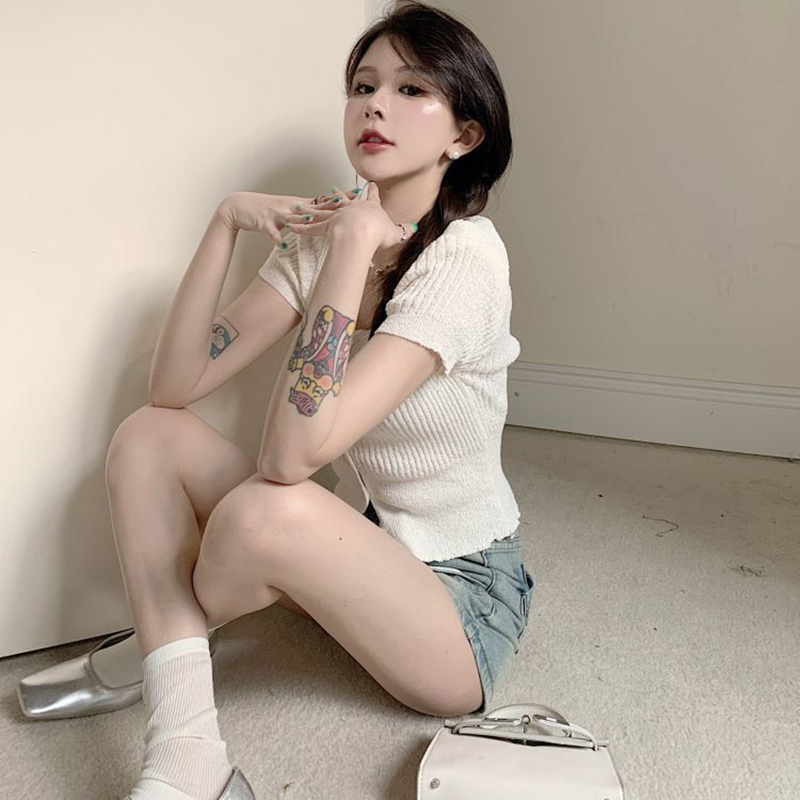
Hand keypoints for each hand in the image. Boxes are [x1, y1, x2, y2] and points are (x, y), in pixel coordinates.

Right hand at [216, 187, 359, 244]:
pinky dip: (276, 238)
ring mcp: (276, 213)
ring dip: (303, 219)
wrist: (239, 206)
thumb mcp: (289, 211)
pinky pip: (271, 231)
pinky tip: (282, 245)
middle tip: (346, 204)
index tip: (356, 196)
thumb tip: (325, 219)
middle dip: (329, 206)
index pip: (322, 201)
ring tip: (315, 221)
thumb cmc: (267, 210)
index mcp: (297, 204)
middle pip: (312, 206)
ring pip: (292, 217)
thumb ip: (306, 215)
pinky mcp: (263, 222)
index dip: (339, 198)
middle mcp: (289, 206)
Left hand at [284, 182, 417, 250]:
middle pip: (343, 200)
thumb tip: (414, 229)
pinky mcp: (327, 227)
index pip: (371, 196)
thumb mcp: (395, 232)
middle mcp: (351, 208)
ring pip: (321, 212)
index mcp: (369, 207)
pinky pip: (311, 228)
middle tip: (331, 189)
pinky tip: (292, 227)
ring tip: (299, 208)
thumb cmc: (379, 232)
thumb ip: (403, 230)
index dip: (371, 191)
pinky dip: (301, 228)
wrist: (363, 232)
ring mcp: (338, 216)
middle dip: (338, 195)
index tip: (369, 185)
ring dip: (310, 210)